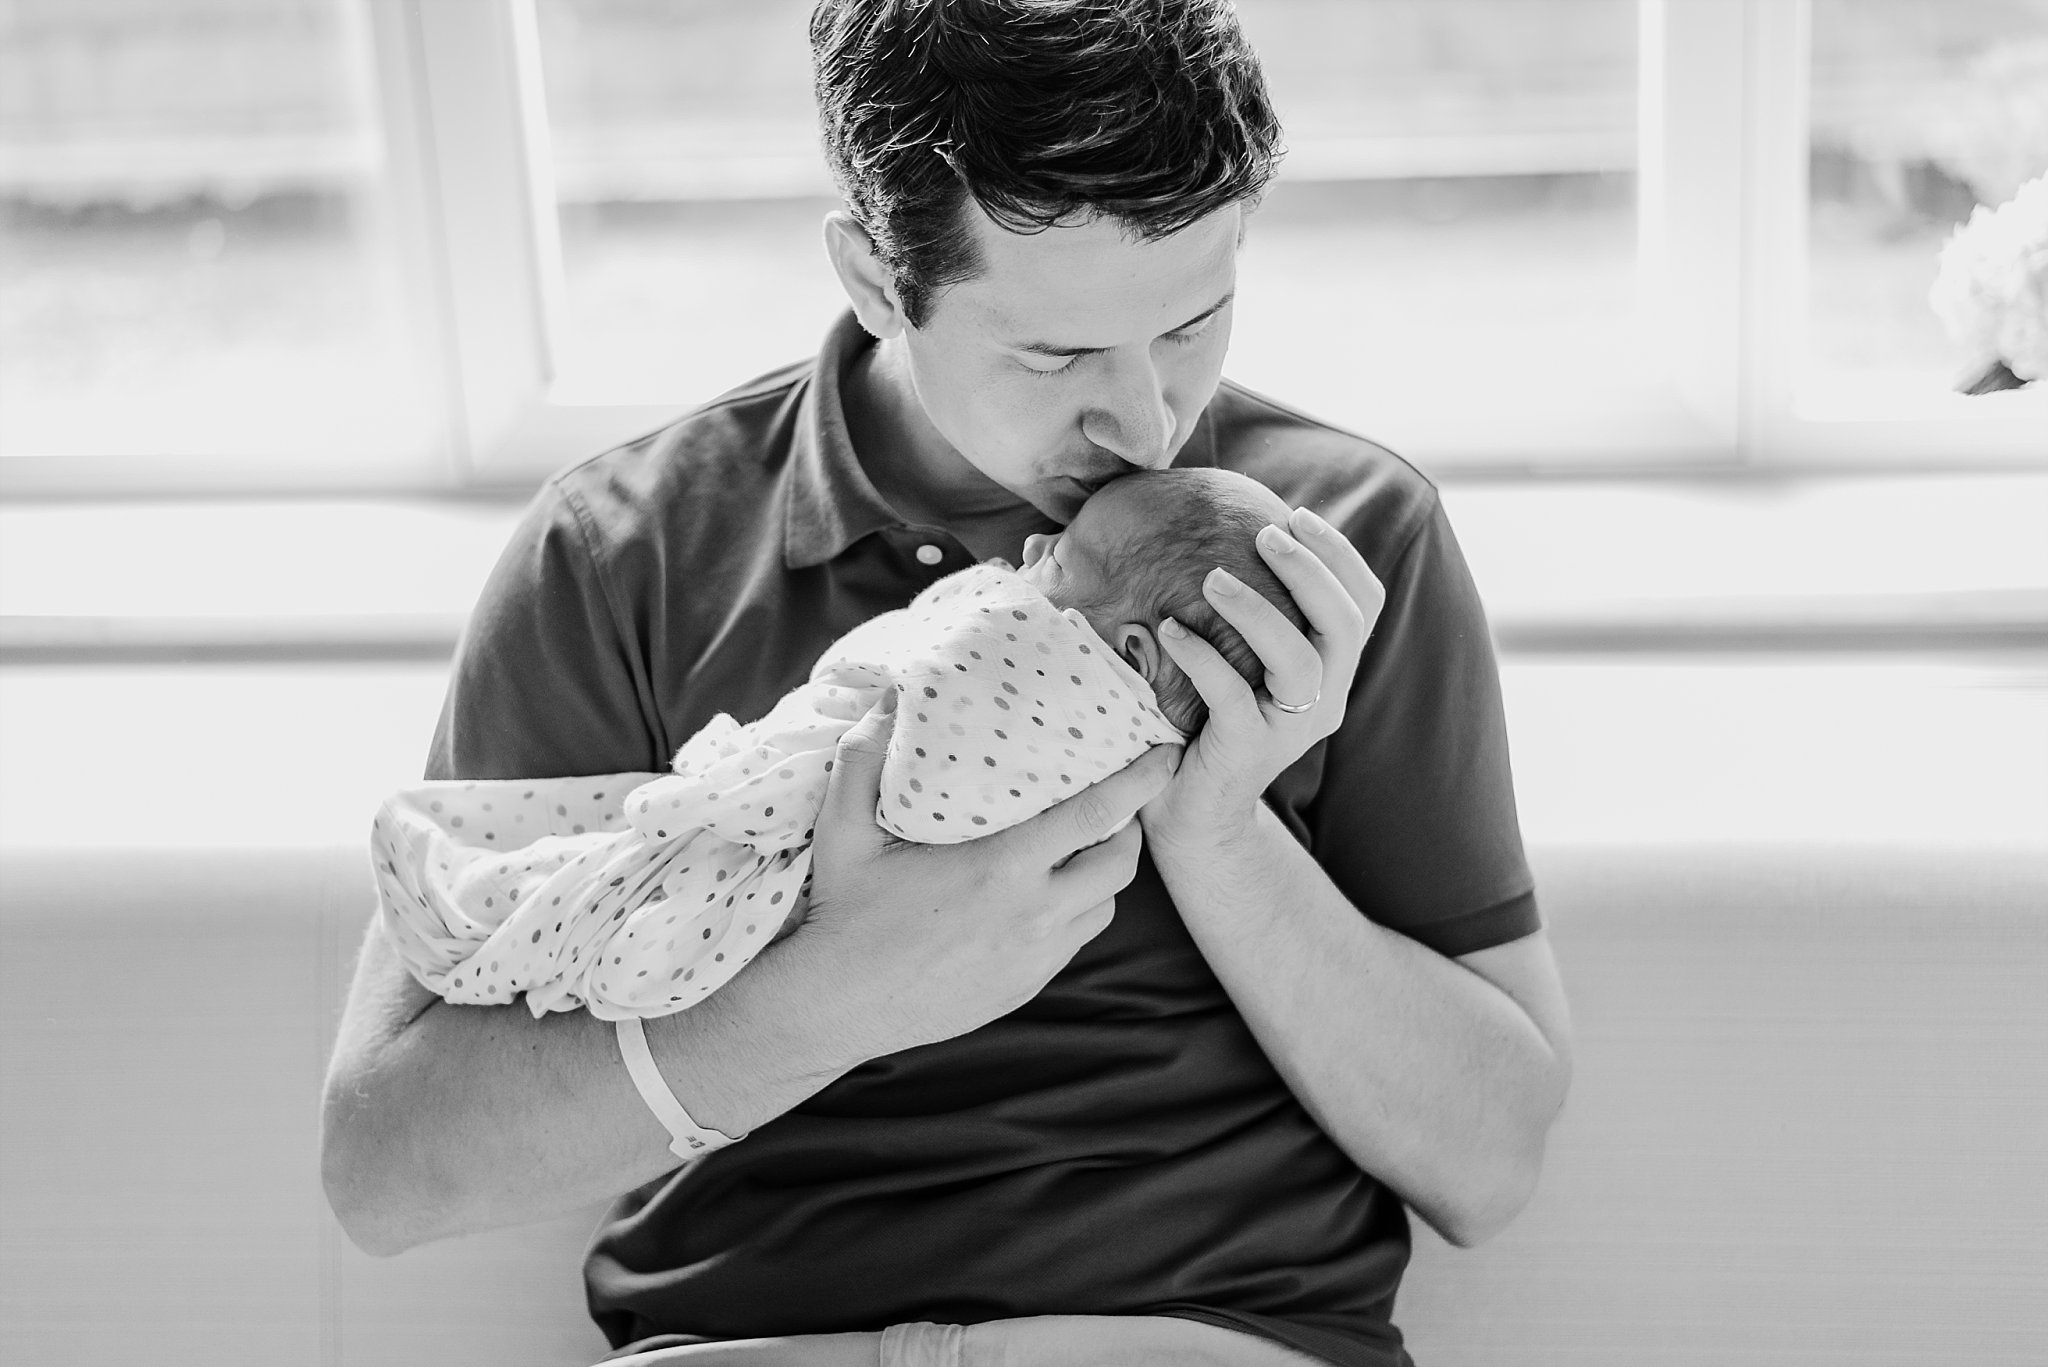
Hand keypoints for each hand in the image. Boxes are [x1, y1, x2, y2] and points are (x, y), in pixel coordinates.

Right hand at [796, 690, 1180, 1059]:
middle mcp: (1033, 915)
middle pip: (1120, 863)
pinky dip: (1075, 913)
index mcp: (1002, 868)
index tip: (1166, 753)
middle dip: (1130, 827)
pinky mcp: (1027, 986)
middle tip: (1113, 801)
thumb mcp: (844, 826)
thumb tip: (888, 698)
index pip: (1097, 813)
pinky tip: (1045, 895)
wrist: (838, 1006)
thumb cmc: (843, 910)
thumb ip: (864, 756)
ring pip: (1103, 906)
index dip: (1140, 780)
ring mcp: (1035, 957)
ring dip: (1102, 873)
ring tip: (1079, 846)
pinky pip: (1074, 942)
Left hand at [1143, 505, 1384, 851]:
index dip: (1340, 555)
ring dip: (1258, 610)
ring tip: (1213, 578)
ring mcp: (1290, 730)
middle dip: (1309, 569)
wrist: (1193, 815)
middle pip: (1344, 624)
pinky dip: (1201, 657)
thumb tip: (1215, 533)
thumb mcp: (1243, 663)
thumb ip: (1249, 614)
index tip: (1298, 516)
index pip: (1364, 604)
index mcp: (1332, 672)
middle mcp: (1325, 700)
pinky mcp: (1248, 752)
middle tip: (1265, 533)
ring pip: (1300, 661)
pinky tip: (1169, 630)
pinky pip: (1232, 697)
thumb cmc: (1208, 723)